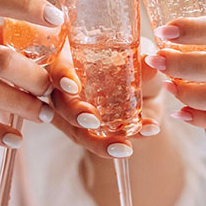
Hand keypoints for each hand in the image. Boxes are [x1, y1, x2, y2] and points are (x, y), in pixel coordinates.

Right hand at [45, 37, 164, 156]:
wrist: (148, 90)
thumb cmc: (132, 63)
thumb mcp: (138, 58)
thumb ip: (140, 60)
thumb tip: (148, 60)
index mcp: (69, 64)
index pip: (57, 70)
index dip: (62, 78)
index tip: (73, 86)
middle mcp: (67, 93)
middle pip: (61, 105)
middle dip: (75, 114)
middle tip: (93, 120)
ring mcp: (77, 118)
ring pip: (78, 133)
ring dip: (99, 142)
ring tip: (125, 147)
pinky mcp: (92, 135)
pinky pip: (102, 143)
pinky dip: (124, 142)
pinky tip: (148, 132)